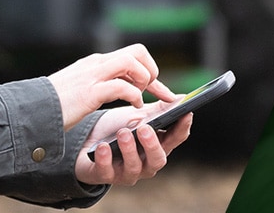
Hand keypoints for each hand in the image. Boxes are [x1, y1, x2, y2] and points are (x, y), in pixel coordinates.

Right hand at [47, 44, 174, 129]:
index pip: (132, 55)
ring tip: (140, 97)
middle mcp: (97, 64)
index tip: (162, 90)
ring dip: (144, 80)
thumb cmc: (57, 105)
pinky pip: (121, 85)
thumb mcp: (82, 88)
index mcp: (96, 63)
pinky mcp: (90, 92)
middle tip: (152, 91)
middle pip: (137, 52)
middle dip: (151, 70)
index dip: (151, 70)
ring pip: (132, 62)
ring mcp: (93, 75)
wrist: (31, 111)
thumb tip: (124, 87)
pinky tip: (134, 106)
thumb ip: (101, 83)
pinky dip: (134, 95)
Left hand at [75, 103, 193, 185]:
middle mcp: (146, 163)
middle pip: (157, 159)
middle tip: (145, 128)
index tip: (186, 113)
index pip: (176, 139)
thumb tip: (181, 98)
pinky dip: (105, 159)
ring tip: (123, 132)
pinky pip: (107, 172)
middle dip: (152, 144)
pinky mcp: (105, 176)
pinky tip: (103, 146)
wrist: (86, 139)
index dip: (182, 127)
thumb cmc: (117, 128)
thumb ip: (158, 110)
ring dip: (129, 149)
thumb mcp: (137, 116)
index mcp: (158, 146)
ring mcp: (126, 172)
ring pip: (134, 167)